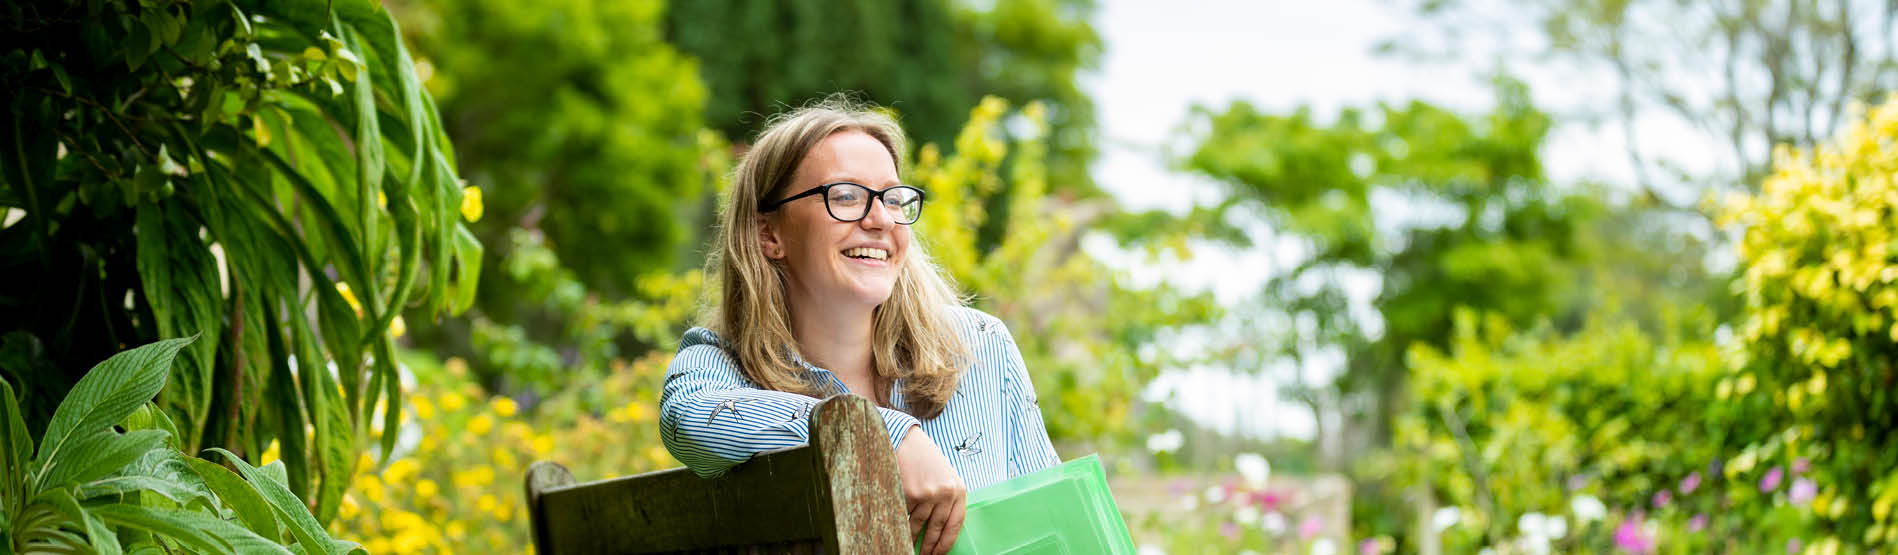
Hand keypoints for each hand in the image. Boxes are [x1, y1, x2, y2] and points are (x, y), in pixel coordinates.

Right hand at [895, 425, 965, 554]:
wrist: (906, 439)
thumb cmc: (925, 459)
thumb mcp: (944, 476)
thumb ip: (946, 500)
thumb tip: (940, 531)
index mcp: (958, 490)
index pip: (955, 526)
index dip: (945, 544)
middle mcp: (945, 493)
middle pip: (935, 530)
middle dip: (927, 548)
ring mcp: (927, 494)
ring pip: (916, 526)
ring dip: (909, 539)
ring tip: (906, 548)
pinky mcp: (909, 493)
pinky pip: (903, 515)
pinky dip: (898, 523)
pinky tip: (894, 528)